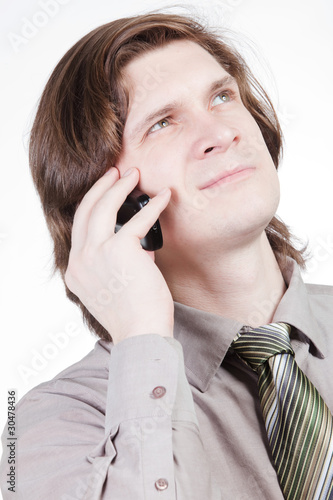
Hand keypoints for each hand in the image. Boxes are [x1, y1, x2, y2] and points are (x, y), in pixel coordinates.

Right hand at [65, 167, 173, 343]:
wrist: (142, 334)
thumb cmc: (134, 315)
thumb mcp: (113, 287)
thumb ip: (117, 261)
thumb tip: (139, 240)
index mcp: (76, 271)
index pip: (79, 229)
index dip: (93, 205)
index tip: (106, 191)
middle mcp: (80, 260)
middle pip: (85, 211)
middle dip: (100, 186)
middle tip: (115, 172)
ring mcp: (96, 254)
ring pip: (102, 207)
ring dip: (119, 186)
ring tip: (133, 174)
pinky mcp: (120, 250)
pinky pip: (138, 220)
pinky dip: (153, 206)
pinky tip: (164, 197)